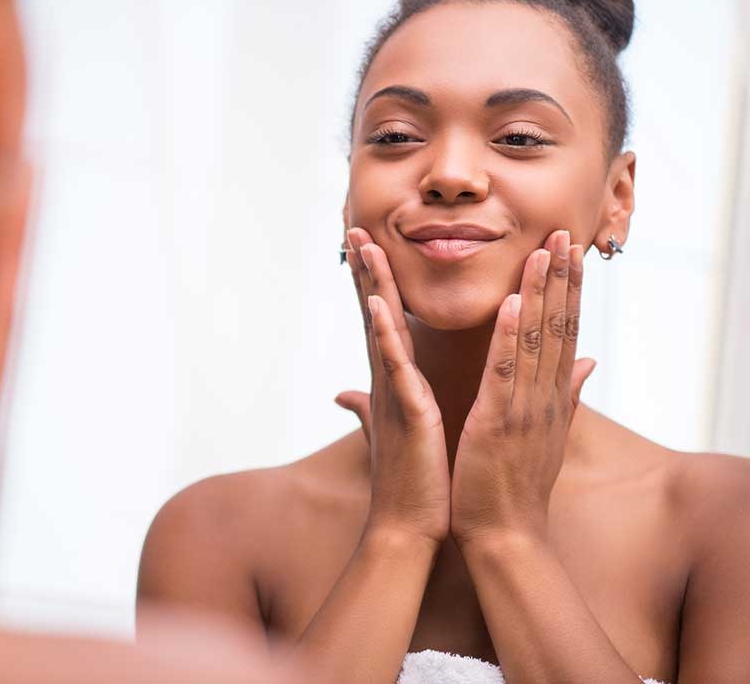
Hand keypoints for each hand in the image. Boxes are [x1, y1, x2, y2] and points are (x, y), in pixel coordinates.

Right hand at [339, 228, 449, 546]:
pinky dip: (384, 334)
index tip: (370, 244)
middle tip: (355, 225)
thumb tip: (344, 395)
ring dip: (371, 284)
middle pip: (374, 312)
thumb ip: (369, 408)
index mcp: (395, 382)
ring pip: (379, 327)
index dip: (375, 281)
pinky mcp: (406, 412)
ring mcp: (393, 394)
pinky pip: (393, 366)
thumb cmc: (407, 481)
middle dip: (366, 268)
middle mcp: (388, 380)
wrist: (408, 527)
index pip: (383, 320)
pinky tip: (376, 303)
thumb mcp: (392, 432)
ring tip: (363, 244)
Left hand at [451, 230, 595, 548]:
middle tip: (564, 231)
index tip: (570, 250)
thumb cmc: (514, 485)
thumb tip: (588, 363)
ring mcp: (525, 409)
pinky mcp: (497, 424)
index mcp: (552, 398)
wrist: (505, 537)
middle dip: (561, 278)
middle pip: (558, 327)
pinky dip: (507, 338)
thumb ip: (568, 394)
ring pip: (536, 341)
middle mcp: (545, 397)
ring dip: (540, 293)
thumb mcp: (546, 434)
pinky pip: (504, 374)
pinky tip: (510, 304)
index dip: (569, 290)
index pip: (564, 333)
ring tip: (543, 250)